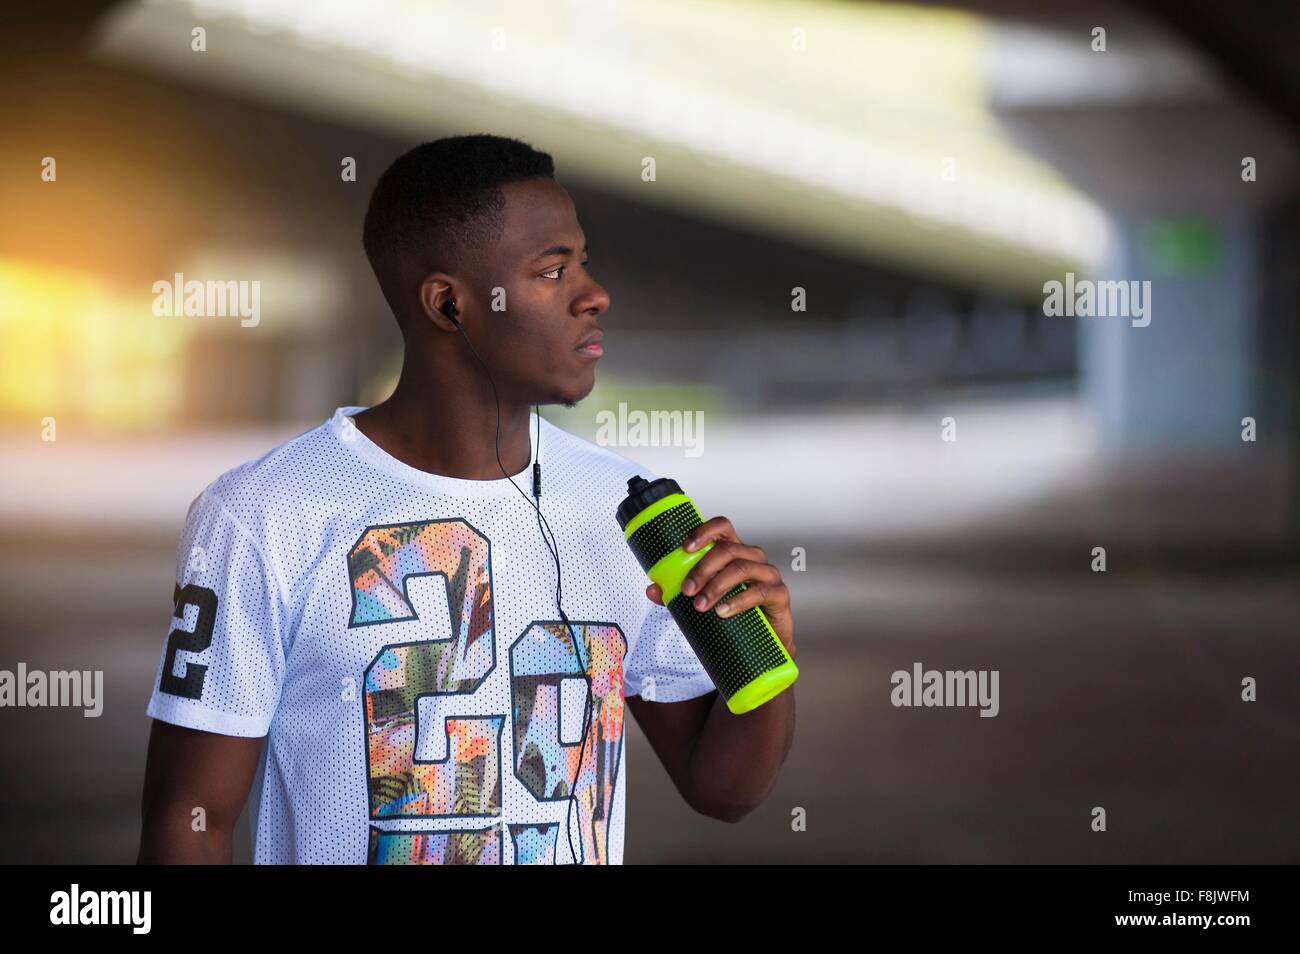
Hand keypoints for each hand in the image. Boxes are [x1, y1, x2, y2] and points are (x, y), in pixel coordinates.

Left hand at [644, 516, 795, 659]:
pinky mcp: (779, 594)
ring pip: (742, 568)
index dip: (705, 532)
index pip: (722, 528)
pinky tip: (723, 612)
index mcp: (734, 552)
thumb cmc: (733, 614)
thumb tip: (652, 590)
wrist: (762, 645)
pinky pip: (760, 591)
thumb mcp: (702, 601)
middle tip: (687, 590)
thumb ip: (677, 594)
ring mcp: (768, 574)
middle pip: (728, 549)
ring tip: (700, 605)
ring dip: (716, 585)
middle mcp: (752, 558)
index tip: (685, 548)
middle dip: (703, 568)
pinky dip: (738, 601)